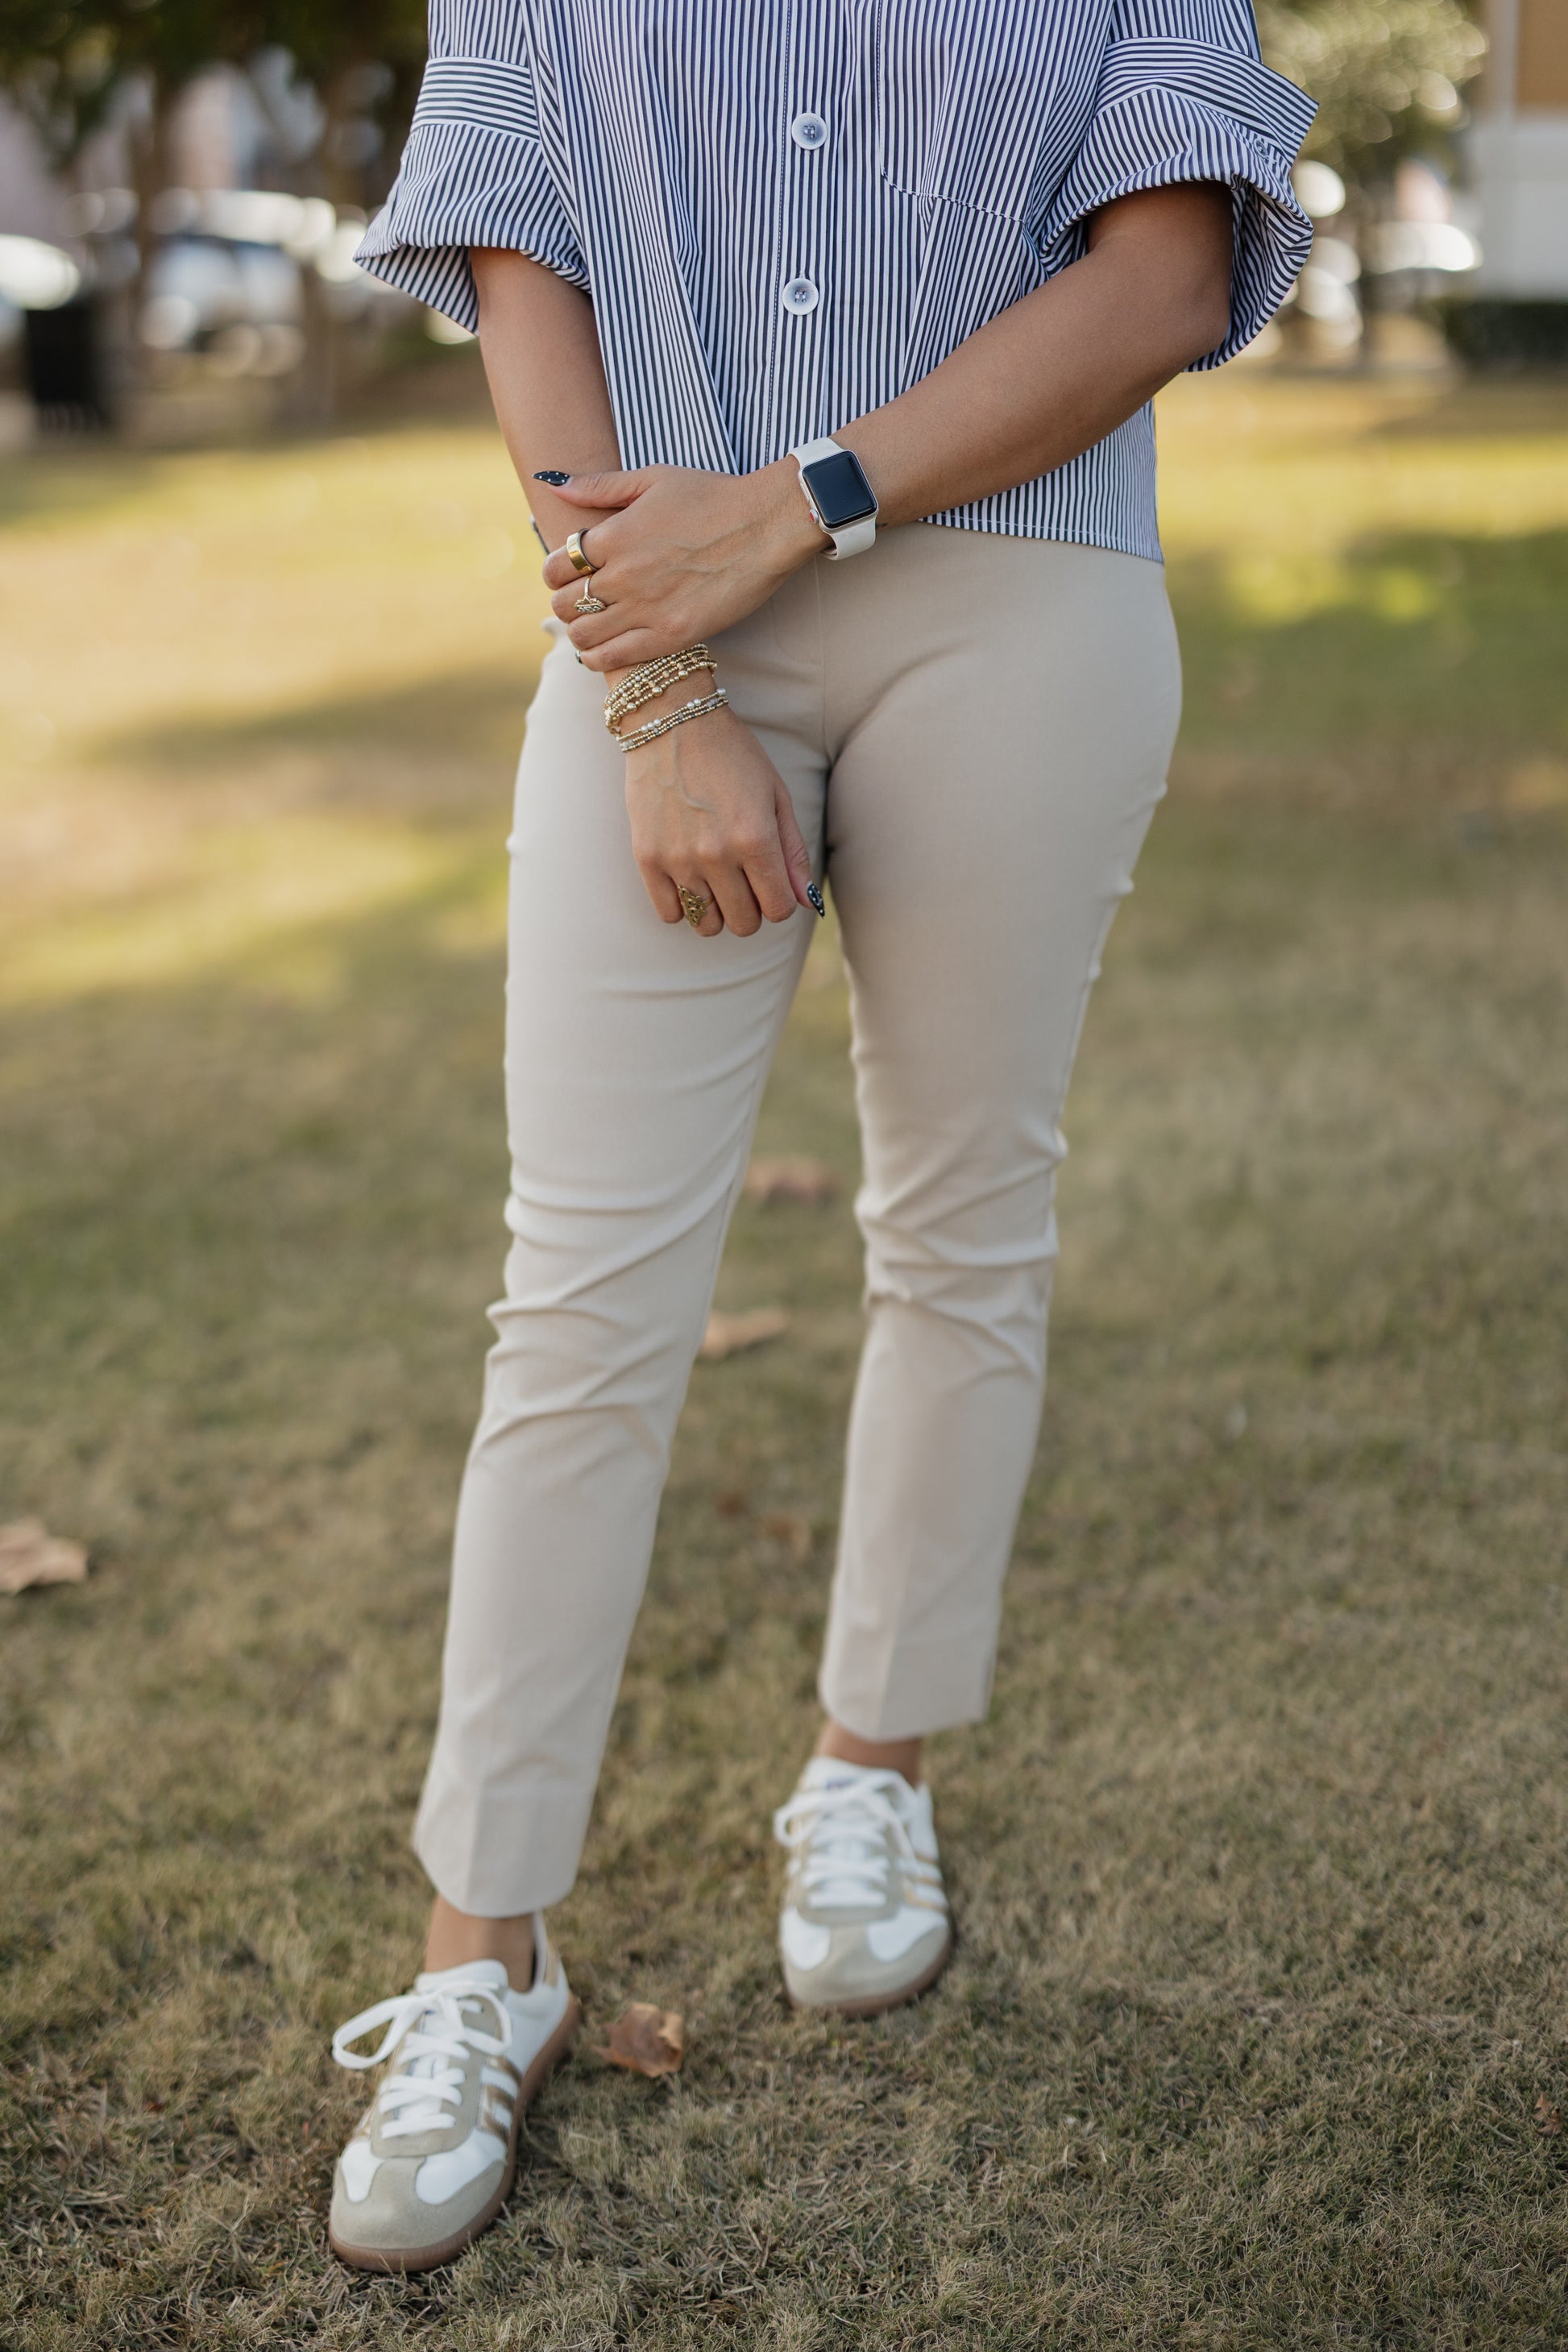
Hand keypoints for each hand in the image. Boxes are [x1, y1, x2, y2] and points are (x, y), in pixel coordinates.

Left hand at [542, 462, 825, 670]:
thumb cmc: (713, 497)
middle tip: (583, 601)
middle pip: (564, 603)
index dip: (555, 572)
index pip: (556, 566)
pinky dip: (598, 658)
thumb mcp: (653, 478)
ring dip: (581, 633)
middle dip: (566, 603)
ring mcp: (646, 608)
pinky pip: (613, 659)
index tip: (569, 574)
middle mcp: (624, 575)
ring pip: (583, 635)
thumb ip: (600, 486)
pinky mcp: (671, 635)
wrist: (766, 525)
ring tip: (595, 626)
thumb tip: (555, 486)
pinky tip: (606, 650)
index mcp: (614, 535)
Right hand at [623, 700, 815, 937]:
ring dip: (717, 910)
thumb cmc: (731, 754)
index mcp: (755, 838)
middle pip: (744, 923)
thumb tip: (804, 902)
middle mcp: (716, 854)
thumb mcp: (775, 794)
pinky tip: (688, 881)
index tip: (770, 883)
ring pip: (707, 924)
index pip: (778, 909)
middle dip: (751, 910)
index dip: (779, 902)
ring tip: (715, 881)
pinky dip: (683, 906)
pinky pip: (669, 913)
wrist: (671, 721)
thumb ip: (792, 852)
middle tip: (743, 882)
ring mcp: (678, 858)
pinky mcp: (647, 857)